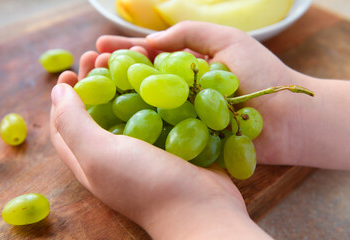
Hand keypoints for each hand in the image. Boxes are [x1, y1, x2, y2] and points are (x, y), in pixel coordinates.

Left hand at [50, 46, 271, 238]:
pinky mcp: (171, 140)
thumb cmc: (145, 184)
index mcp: (91, 160)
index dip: (64, 98)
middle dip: (97, 80)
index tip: (71, 72)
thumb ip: (73, 123)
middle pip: (99, 110)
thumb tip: (58, 92)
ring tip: (133, 56)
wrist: (201, 207)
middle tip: (102, 55)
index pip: (66, 125)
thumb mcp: (98, 155)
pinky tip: (162, 71)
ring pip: (131, 106)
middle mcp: (116, 153)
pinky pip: (159, 109)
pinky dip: (157, 88)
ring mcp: (146, 147)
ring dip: (128, 79)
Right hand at [96, 21, 303, 166]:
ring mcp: (180, 116)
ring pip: (140, 105)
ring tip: (90, 89)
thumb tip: (147, 44)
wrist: (288, 119)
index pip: (147, 56)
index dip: (122, 51)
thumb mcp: (225, 39)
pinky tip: (110, 122)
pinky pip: (154, 130)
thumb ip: (186, 34)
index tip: (98, 48)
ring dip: (115, 97)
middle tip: (86, 68)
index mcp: (186, 65)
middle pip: (137, 81)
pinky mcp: (184, 139)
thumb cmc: (261, 73)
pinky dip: (133, 125)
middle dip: (111, 73)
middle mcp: (179, 91)